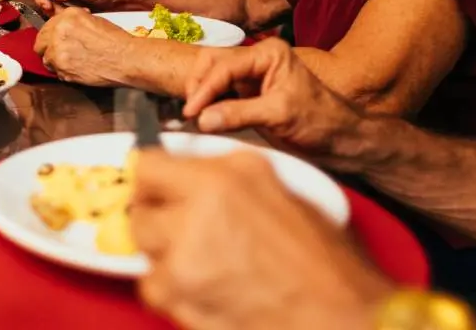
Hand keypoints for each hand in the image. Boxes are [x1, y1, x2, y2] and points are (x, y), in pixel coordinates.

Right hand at [33, 0, 125, 14]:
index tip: (49, 7)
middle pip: (46, 3)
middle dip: (56, 10)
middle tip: (71, 11)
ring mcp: (65, 2)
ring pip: (53, 13)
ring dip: (65, 15)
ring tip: (82, 12)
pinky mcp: (70, 12)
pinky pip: (63, 18)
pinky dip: (70, 20)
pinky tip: (82, 15)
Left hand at [33, 8, 130, 86]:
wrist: (126, 58)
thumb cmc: (115, 41)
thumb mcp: (92, 20)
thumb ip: (72, 23)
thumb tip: (63, 30)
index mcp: (67, 16)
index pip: (47, 26)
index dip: (51, 35)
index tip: (55, 40)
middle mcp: (59, 31)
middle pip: (40, 42)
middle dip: (47, 47)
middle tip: (58, 52)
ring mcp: (58, 51)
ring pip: (46, 58)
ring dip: (55, 61)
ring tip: (71, 62)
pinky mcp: (62, 68)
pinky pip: (55, 71)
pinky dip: (62, 72)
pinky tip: (76, 68)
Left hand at [131, 149, 390, 329]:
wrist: (336, 312)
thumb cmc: (319, 257)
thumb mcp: (277, 188)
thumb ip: (225, 174)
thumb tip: (186, 170)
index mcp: (225, 176)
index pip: (148, 164)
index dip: (150, 178)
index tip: (154, 187)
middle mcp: (200, 207)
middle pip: (139, 208)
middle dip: (155, 218)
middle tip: (178, 228)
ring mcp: (186, 251)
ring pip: (143, 247)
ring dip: (164, 253)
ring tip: (202, 260)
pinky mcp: (181, 292)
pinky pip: (153, 285)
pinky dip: (171, 288)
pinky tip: (204, 286)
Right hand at [183, 38, 363, 167]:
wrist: (339, 138)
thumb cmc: (320, 120)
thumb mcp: (279, 115)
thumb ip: (239, 114)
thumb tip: (203, 118)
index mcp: (268, 53)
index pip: (225, 66)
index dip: (204, 88)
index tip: (192, 111)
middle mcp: (256, 60)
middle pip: (212, 63)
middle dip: (198, 86)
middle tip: (191, 114)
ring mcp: (250, 77)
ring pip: (211, 77)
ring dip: (200, 96)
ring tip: (195, 118)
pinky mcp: (246, 95)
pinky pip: (218, 94)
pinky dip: (207, 106)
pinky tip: (203, 120)